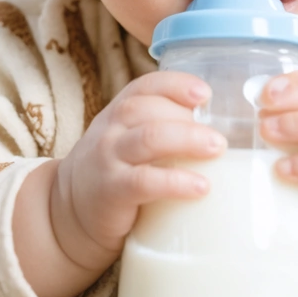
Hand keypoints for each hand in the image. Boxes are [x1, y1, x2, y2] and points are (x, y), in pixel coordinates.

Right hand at [51, 71, 225, 275]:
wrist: (71, 212)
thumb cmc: (117, 171)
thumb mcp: (131, 139)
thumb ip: (164, 127)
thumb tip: (227, 125)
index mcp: (120, 111)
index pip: (145, 85)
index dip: (175, 84)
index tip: (205, 93)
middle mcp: (112, 128)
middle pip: (147, 108)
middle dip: (187, 117)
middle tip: (222, 136)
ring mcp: (109, 158)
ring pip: (148, 138)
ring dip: (186, 140)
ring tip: (217, 149)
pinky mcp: (112, 191)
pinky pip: (143, 181)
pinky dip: (175, 182)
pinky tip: (200, 187)